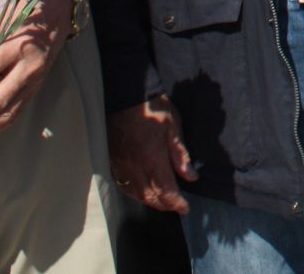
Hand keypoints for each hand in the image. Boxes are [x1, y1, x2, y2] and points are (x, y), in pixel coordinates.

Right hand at [108, 96, 197, 214]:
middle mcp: (135, 167)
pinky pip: (123, 184)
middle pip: (149, 197)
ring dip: (149, 201)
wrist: (126, 96)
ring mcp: (122, 165)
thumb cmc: (153, 109)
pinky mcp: (113, 161)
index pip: (166, 191)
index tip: (185, 208)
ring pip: (135, 193)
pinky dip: (134, 193)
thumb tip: (191, 177)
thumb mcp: (173, 127)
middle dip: (164, 205)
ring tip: (162, 202)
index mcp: (152, 159)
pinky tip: (140, 191)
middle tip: (176, 206)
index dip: (176, 203)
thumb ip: (181, 154)